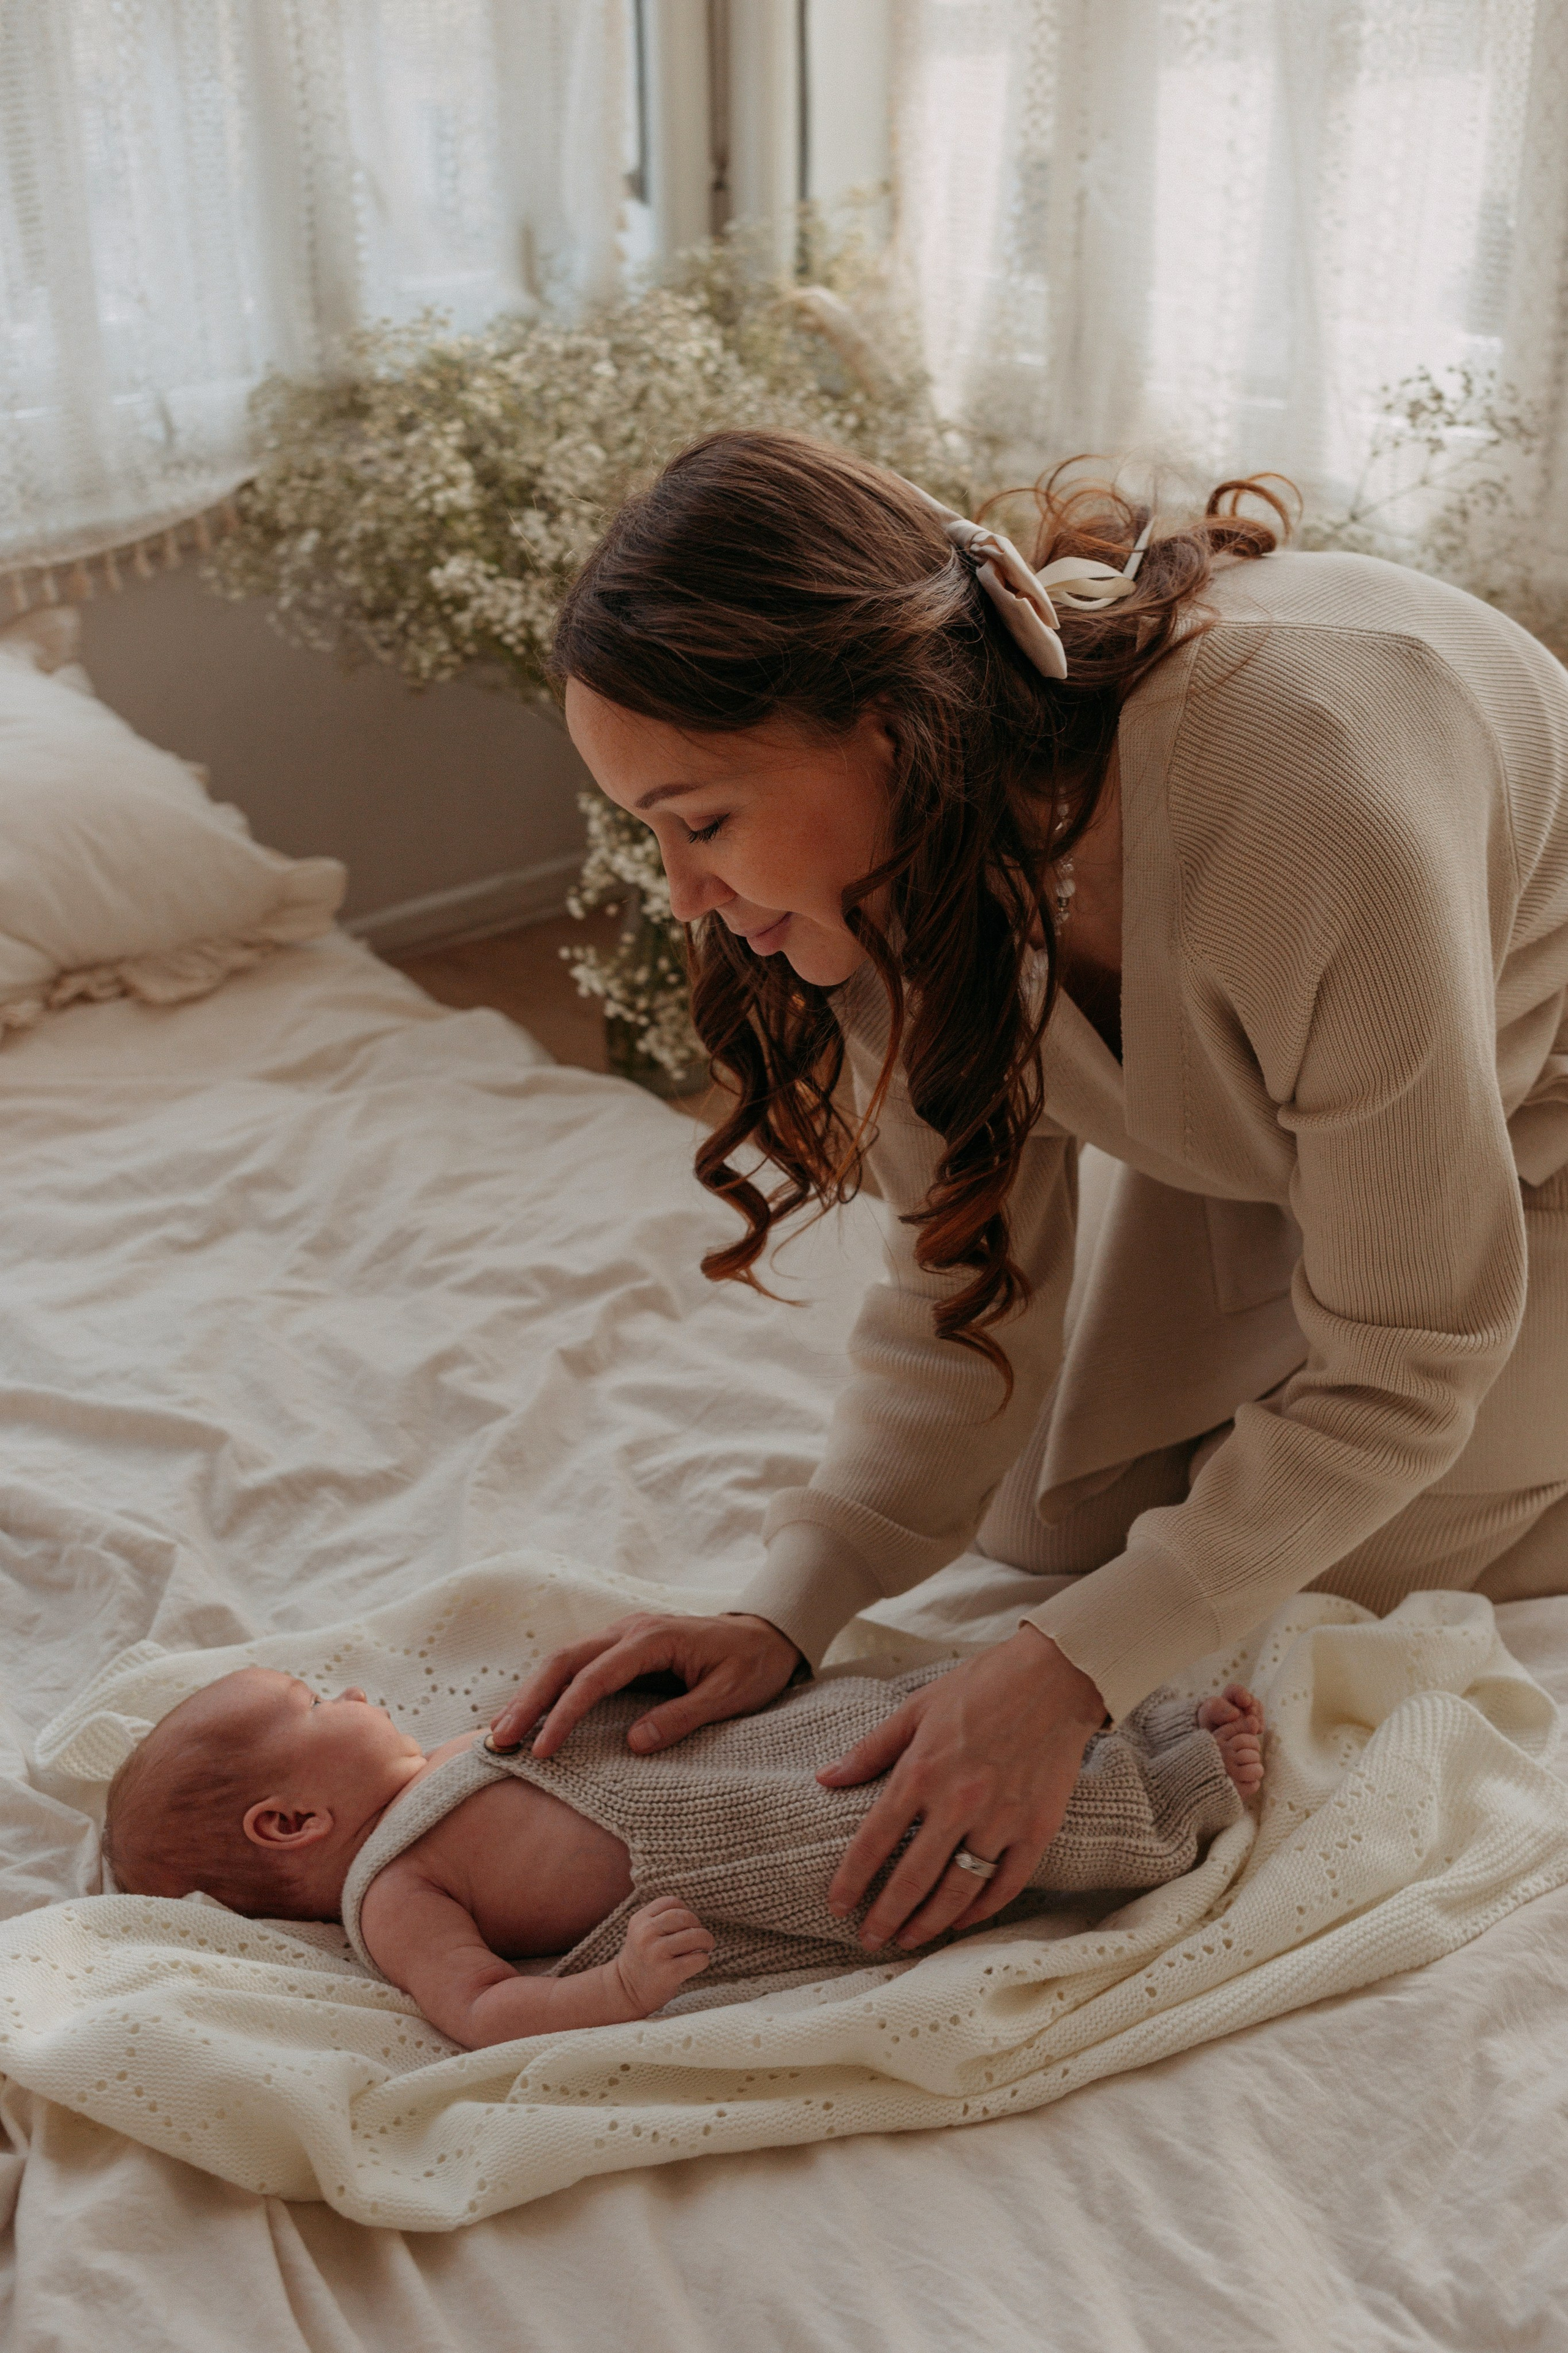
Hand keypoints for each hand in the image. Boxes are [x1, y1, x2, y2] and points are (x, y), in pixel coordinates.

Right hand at [488, 1610, 801, 1758]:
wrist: (768, 1633)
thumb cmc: (752, 1665)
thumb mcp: (729, 1696)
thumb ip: (683, 1717)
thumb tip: (633, 1743)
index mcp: (653, 1639)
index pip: (595, 1677)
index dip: (565, 1714)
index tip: (542, 1750)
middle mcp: (629, 1630)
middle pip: (563, 1660)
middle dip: (528, 1700)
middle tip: (499, 1741)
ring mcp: (622, 1635)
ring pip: (562, 1660)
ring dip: (530, 1694)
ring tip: (501, 1733)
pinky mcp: (622, 1647)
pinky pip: (576, 1665)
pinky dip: (548, 1689)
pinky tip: (531, 1714)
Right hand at [614, 1896, 714, 2013]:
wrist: (627, 1991)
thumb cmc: (644, 1958)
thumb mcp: (643, 1932)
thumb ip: (663, 1920)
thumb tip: (696, 1920)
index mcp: (639, 1920)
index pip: (672, 1903)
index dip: (685, 1911)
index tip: (687, 1925)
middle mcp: (645, 1934)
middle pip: (685, 1917)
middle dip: (698, 1926)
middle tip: (701, 1937)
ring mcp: (656, 1953)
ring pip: (695, 1936)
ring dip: (706, 1941)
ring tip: (705, 1948)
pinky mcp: (668, 1973)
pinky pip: (697, 1959)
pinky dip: (703, 1960)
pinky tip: (697, 1963)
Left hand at [818, 1626, 1105, 1950]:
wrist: (1054, 1676)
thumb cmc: (981, 1686)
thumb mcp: (916, 1708)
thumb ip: (870, 1750)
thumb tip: (826, 1778)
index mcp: (921, 1771)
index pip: (874, 1840)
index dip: (852, 1880)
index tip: (837, 1905)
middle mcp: (957, 1802)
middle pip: (912, 1878)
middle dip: (886, 1917)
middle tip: (869, 1939)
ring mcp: (1000, 1820)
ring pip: (958, 1891)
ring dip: (928, 1922)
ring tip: (908, 1939)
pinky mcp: (1037, 1829)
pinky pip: (1006, 1884)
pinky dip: (982, 1910)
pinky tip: (961, 1920)